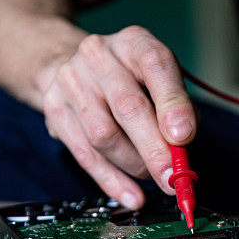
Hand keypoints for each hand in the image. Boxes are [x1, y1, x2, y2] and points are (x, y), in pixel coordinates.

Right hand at [39, 26, 195, 208]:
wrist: (72, 65)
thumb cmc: (130, 78)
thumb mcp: (159, 79)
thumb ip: (177, 108)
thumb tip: (182, 149)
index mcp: (134, 42)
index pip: (155, 65)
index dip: (172, 103)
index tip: (184, 138)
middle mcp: (99, 55)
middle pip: (127, 106)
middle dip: (154, 149)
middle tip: (173, 178)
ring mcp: (72, 81)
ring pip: (103, 135)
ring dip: (134, 165)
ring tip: (154, 176)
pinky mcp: (54, 108)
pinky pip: (84, 154)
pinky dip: (111, 180)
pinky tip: (131, 195)